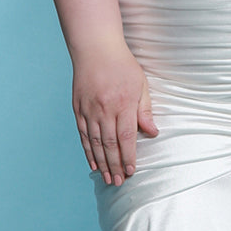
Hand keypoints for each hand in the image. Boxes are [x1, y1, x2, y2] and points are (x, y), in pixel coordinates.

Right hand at [72, 43, 157, 186]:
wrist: (95, 48)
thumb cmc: (122, 66)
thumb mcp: (141, 85)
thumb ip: (144, 110)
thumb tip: (152, 133)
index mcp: (122, 104)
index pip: (126, 137)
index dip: (129, 156)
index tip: (132, 170)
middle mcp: (104, 109)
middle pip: (110, 144)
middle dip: (115, 165)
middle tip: (120, 181)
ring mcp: (89, 110)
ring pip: (95, 142)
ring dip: (102, 163)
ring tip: (108, 178)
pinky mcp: (78, 109)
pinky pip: (83, 134)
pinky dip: (88, 150)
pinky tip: (93, 163)